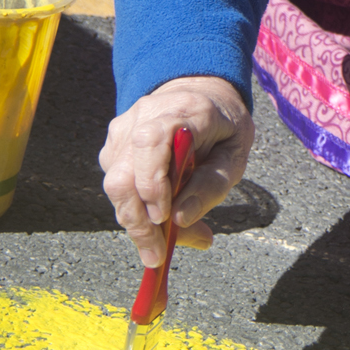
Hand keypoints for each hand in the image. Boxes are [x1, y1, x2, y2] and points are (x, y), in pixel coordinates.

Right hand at [99, 76, 254, 266]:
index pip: (151, 141)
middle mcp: (145, 115)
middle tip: (157, 255)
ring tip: (163, 242)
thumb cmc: (222, 128)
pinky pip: (116, 184)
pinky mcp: (114, 144)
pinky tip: (158, 216)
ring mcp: (124, 128)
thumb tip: (180, 219)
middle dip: (137, 221)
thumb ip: (212, 185)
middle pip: (123, 173)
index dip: (152, 183)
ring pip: (115, 184)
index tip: (164, 218)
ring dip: (136, 221)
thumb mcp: (236, 155)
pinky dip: (134, 209)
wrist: (200, 93)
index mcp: (184, 110)